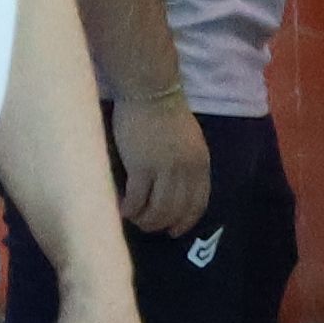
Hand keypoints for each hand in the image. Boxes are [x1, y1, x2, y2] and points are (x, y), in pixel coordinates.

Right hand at [109, 91, 210, 234]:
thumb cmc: (165, 113)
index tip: (174, 230)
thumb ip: (186, 164)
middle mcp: (187, 171)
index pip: (198, 203)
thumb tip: (175, 188)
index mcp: (201, 164)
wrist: (150, 91)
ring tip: (133, 218)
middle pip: (176, 211)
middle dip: (161, 224)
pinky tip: (122, 209)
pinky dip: (130, 209)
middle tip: (146, 226)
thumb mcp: (188, 141)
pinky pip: (137, 200)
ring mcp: (165, 170)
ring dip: (144, 220)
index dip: (185, 221)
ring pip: (157, 210)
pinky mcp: (142, 167)